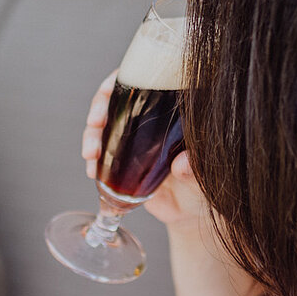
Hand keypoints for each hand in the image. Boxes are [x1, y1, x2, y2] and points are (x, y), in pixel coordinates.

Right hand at [79, 70, 210, 229]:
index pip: (144, 81)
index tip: (110, 88)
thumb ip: (196, 168)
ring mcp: (134, 140)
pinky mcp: (123, 162)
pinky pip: (103, 154)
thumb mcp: (206, 175)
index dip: (123, 79)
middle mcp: (150, 121)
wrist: (192, 216)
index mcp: (172, 111)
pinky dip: (94, 160)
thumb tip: (182, 164)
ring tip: (90, 153)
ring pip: (105, 126)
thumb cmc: (205, 187)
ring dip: (92, 135)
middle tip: (95, 123)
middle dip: (100, 108)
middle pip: (117, 101)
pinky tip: (92, 170)